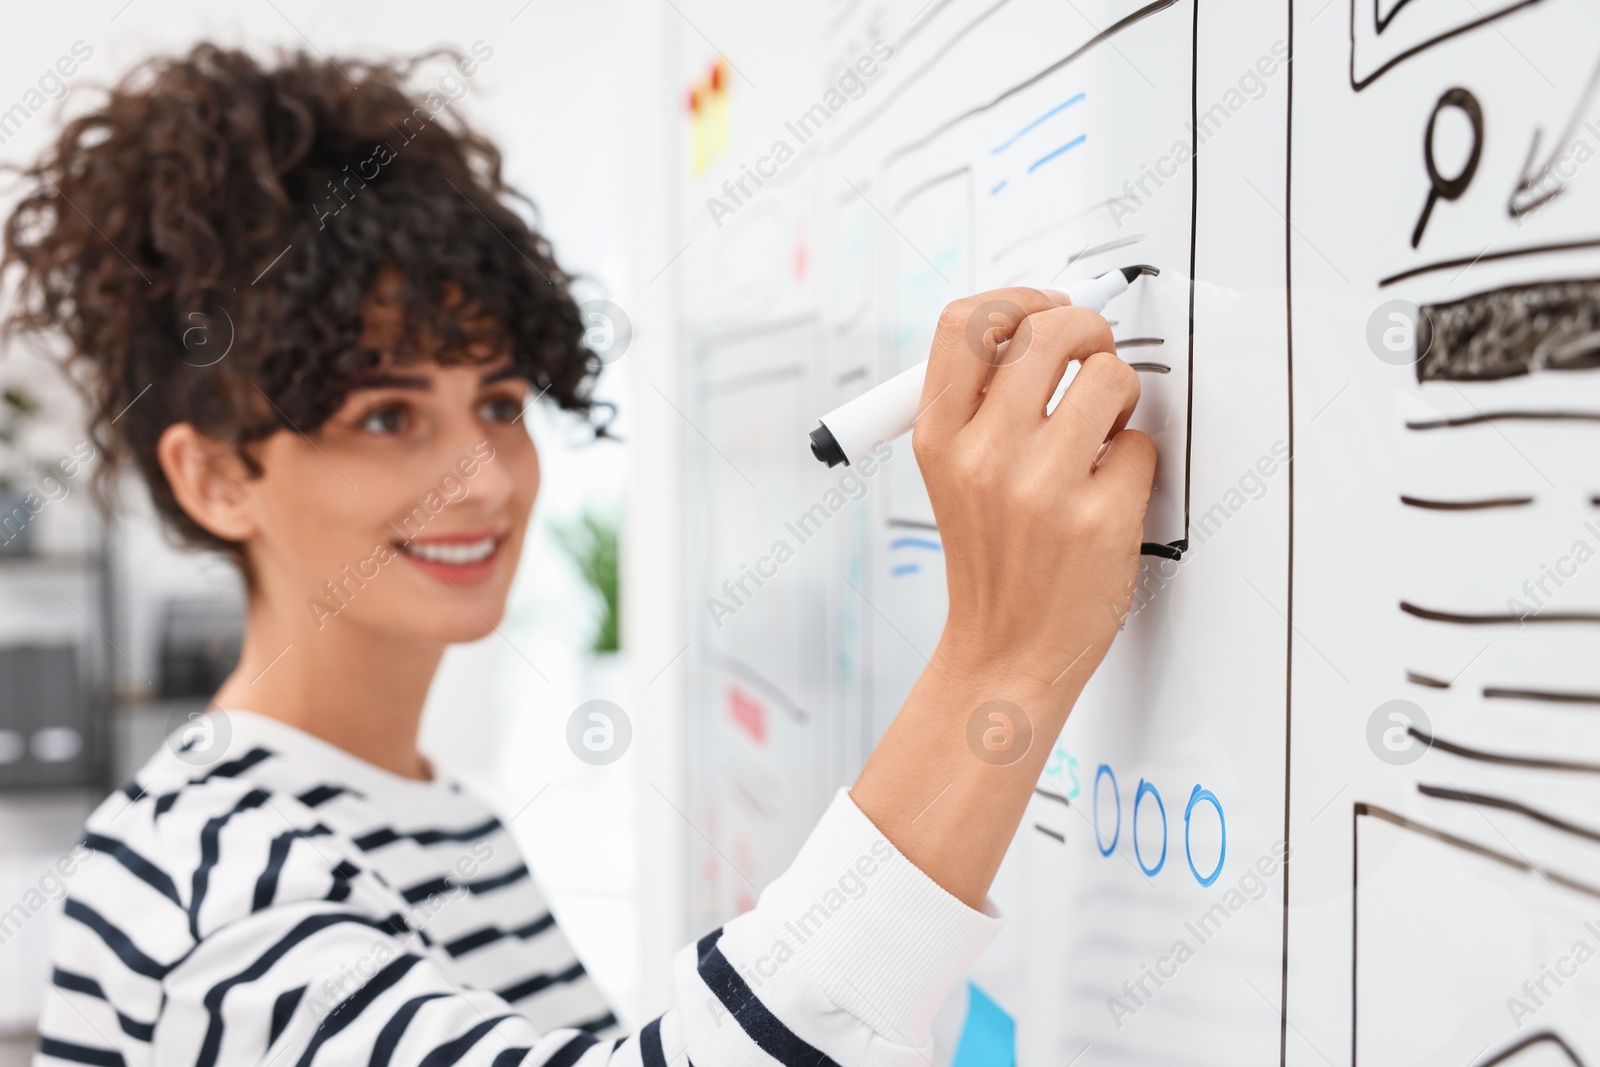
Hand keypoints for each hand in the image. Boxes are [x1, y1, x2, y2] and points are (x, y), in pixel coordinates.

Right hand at [850, 287, 1155, 909]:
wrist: (1003, 654)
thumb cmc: (989, 562)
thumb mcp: (950, 474)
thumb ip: (980, 403)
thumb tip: (1040, 322)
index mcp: (939, 438)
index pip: (966, 323)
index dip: (1016, 297)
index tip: (1043, 307)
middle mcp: (983, 455)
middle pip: (1049, 329)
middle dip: (1087, 328)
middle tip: (1094, 353)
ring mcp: (1042, 488)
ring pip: (1109, 377)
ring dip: (1119, 391)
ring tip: (1106, 424)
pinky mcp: (1099, 520)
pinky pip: (1140, 445)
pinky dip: (1134, 459)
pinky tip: (1109, 487)